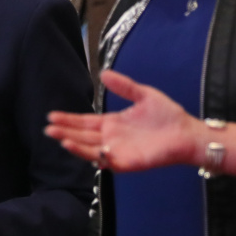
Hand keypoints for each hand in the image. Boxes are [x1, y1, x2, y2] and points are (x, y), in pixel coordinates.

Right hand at [45, 69, 200, 171]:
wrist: (187, 133)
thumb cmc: (168, 115)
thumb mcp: (143, 94)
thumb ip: (123, 86)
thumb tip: (103, 73)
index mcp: (113, 123)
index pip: (85, 122)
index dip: (69, 120)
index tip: (52, 116)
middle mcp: (112, 138)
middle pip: (83, 136)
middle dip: (65, 132)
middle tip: (48, 128)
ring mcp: (119, 152)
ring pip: (90, 149)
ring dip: (75, 145)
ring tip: (60, 139)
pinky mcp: (129, 162)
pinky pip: (108, 162)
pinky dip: (96, 157)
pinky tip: (88, 150)